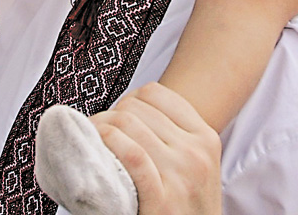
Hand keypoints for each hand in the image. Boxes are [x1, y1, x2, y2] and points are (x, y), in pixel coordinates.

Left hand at [92, 84, 221, 214]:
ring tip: (91, 141)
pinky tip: (98, 151)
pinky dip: (109, 144)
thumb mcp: (194, 165)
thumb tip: (124, 108)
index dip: (127, 101)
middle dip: (109, 115)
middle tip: (96, 132)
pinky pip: (132, 154)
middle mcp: (196, 152)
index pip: (154, 93)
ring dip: (100, 128)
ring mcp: (182, 174)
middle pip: (135, 107)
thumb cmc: (186, 206)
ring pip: (128, 123)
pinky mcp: (163, 199)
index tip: (117, 119)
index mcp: (205, 137)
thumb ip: (172, 135)